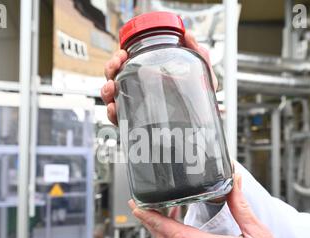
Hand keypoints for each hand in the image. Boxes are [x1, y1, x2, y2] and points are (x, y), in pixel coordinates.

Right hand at [100, 31, 217, 125]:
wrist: (203, 131)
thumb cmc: (200, 105)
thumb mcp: (202, 78)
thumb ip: (198, 55)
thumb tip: (189, 35)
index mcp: (149, 78)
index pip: (129, 64)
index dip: (120, 57)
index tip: (122, 53)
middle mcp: (139, 92)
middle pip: (115, 77)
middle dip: (110, 69)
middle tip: (116, 66)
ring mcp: (136, 109)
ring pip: (112, 97)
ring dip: (106, 89)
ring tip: (111, 88)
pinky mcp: (136, 127)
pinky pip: (118, 120)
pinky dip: (112, 113)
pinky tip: (114, 108)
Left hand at [128, 174, 309, 237]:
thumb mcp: (261, 234)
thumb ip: (241, 206)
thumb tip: (233, 181)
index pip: (180, 236)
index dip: (156, 221)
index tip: (142, 209)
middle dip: (151, 224)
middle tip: (140, 207)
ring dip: (163, 233)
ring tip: (158, 215)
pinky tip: (180, 233)